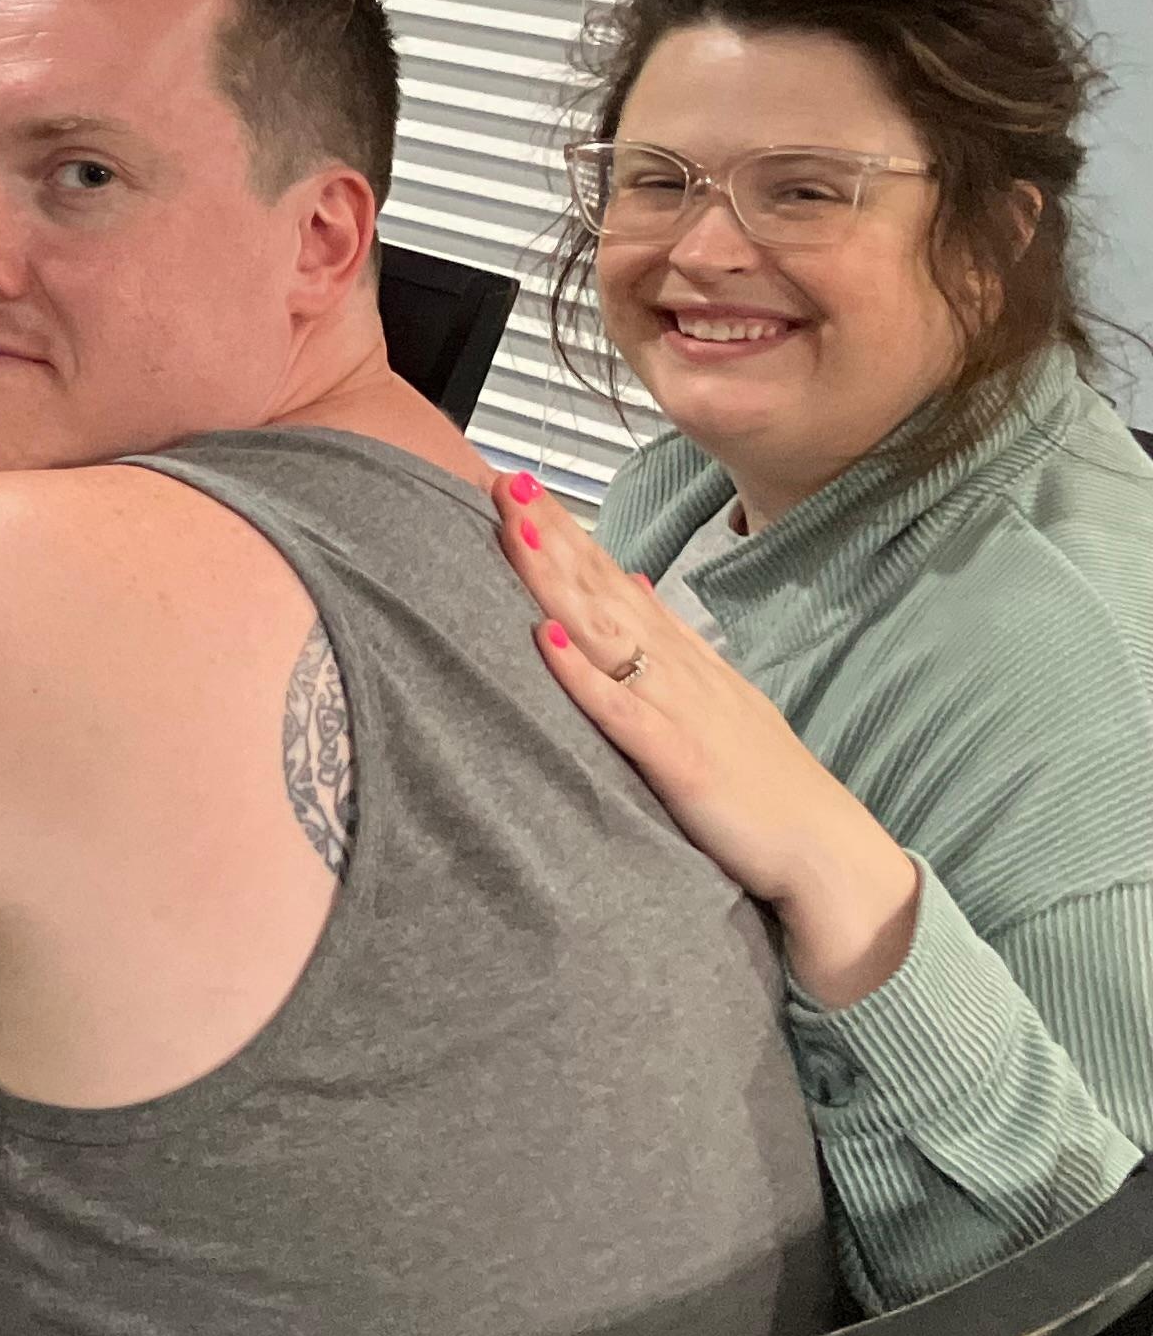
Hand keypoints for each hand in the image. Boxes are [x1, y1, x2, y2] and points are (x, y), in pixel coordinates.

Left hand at [498, 472, 919, 1007]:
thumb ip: (672, 647)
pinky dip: (584, 676)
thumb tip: (635, 586)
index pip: (617, 582)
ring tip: (518, 532)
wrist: (828, 854)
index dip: (570, 535)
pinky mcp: (680, 761)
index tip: (522, 487)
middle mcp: (682, 672)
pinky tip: (546, 640)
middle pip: (607, 592)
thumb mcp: (717, 701)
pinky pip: (623, 713)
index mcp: (686, 660)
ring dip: (560, 583)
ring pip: (608, 633)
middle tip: (507, 481)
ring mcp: (682, 711)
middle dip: (554, 537)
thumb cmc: (761, 785)